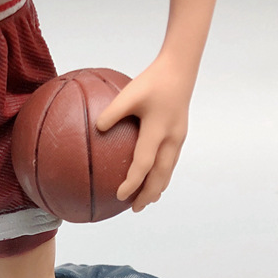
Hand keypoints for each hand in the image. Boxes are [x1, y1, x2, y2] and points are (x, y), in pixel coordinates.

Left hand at [96, 55, 192, 212]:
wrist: (181, 68)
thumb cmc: (152, 80)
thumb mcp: (129, 94)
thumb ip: (112, 112)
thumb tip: (96, 128)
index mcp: (158, 130)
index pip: (144, 164)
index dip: (132, 183)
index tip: (119, 196)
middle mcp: (172, 138)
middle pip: (161, 175)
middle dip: (148, 194)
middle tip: (136, 209)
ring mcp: (178, 137)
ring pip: (169, 170)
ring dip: (158, 188)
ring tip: (147, 201)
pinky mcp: (180, 134)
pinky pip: (171, 161)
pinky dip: (162, 175)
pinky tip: (154, 178)